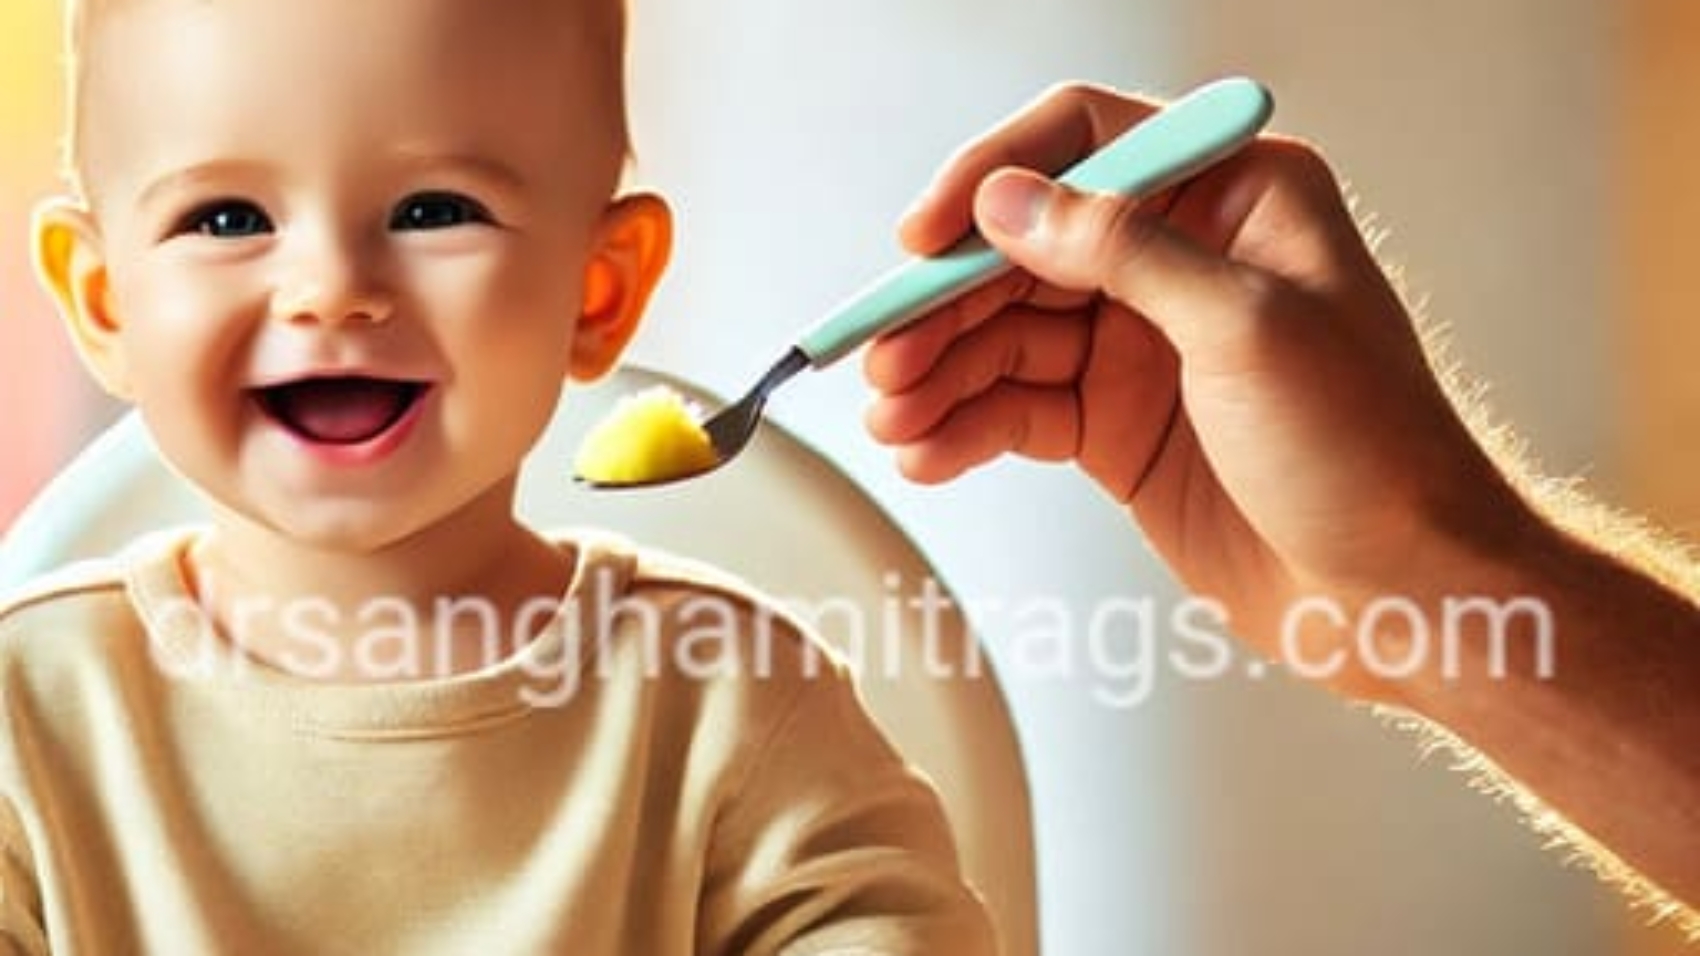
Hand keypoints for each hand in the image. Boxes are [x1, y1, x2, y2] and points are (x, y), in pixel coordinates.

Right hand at [863, 83, 1536, 698]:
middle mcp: (1180, 257)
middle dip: (946, 303)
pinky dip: (965, 429)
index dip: (991, 180)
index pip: (1084, 144)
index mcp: (1234, 195)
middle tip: (884, 356)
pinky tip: (926, 454)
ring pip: (1007, 334)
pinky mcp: (1116, 426)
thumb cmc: (1370, 452)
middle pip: (1023, 248)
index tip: (923, 241)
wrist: (1402, 596)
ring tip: (892, 418)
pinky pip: (1017, 409)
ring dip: (940, 373)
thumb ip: (1122, 251)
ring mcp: (1142, 344)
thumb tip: (1009, 200)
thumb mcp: (1247, 327)